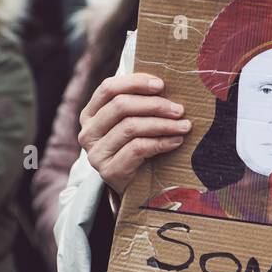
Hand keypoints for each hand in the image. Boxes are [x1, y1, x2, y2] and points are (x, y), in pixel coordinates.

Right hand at [78, 73, 191, 197]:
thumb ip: (138, 103)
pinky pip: (137, 148)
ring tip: (184, 125)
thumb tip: (162, 82)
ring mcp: (96, 153)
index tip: (161, 85)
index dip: (135, 82)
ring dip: (163, 124)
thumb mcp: (132, 123)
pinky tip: (176, 140)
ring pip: (131, 127)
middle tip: (179, 109)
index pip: (108, 88)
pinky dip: (161, 142)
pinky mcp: (109, 171)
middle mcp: (87, 132)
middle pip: (121, 106)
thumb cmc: (136, 149)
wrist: (133, 189)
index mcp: (90, 114)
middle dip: (155, 105)